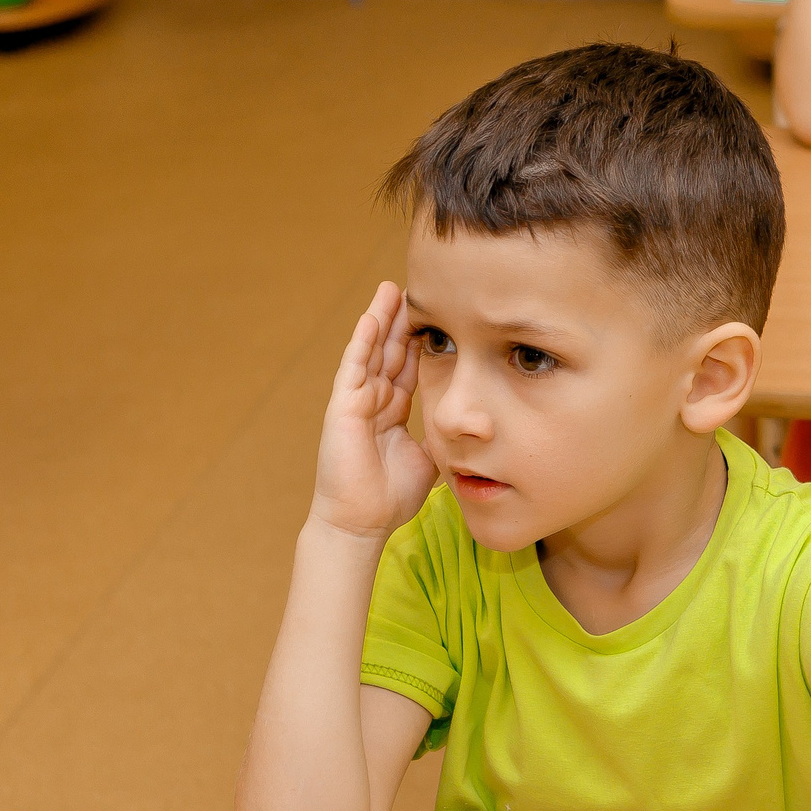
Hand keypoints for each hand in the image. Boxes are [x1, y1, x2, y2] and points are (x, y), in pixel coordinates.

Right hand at [309, 282, 437, 539]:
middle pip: (391, 351)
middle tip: (415, 287)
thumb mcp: (427, 458)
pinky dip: (362, 342)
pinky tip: (373, 318)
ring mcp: (356, 402)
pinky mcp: (342, 408)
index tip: (436, 315)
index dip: (421, 341)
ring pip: (371, 352)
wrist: (363, 522)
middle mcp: (373, 401)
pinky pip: (354, 368)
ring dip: (381, 320)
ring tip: (391, 289)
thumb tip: (467, 431)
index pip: (409, 367)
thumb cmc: (391, 497)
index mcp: (392, 412)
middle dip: (402, 320)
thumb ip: (440, 438)